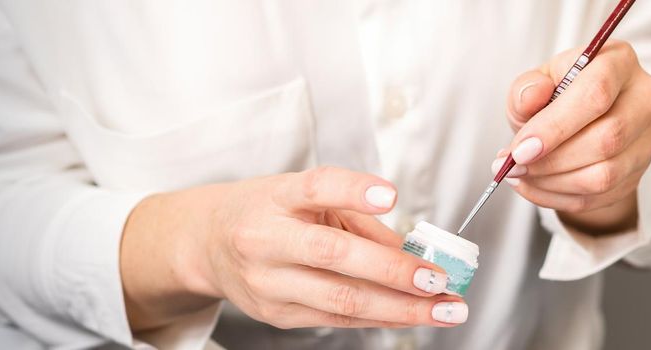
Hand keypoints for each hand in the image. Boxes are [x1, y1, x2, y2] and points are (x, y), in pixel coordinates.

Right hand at [121, 167, 466, 331]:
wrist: (207, 243)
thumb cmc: (267, 212)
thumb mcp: (305, 196)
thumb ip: (358, 216)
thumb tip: (414, 248)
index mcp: (277, 197)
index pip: (317, 187)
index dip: (354, 190)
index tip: (391, 195)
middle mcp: (266, 239)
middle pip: (333, 255)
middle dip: (393, 271)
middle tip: (438, 279)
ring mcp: (268, 282)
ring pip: (341, 300)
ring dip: (400, 309)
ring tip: (443, 309)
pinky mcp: (275, 314)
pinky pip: (337, 319)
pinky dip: (381, 318)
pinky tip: (412, 315)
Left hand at [497, 41, 650, 233]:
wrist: (576, 125)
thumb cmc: (555, 97)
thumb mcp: (534, 84)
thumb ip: (526, 88)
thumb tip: (532, 95)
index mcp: (618, 61)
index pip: (596, 93)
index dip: (556, 126)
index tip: (520, 150)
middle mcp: (644, 97)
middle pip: (607, 138)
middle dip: (552, 160)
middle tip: (514, 165)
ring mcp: (647, 138)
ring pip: (605, 175)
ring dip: (553, 183)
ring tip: (520, 175)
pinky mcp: (639, 172)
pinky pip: (599, 196)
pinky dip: (558, 197)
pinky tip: (535, 186)